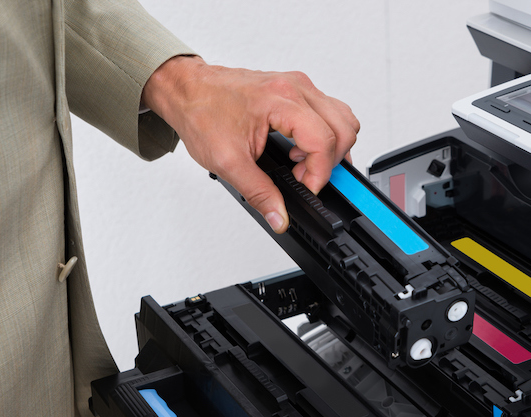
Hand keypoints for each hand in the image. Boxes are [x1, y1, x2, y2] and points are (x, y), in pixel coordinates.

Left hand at [141, 56, 359, 232]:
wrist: (187, 90)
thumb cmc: (201, 113)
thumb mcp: (227, 162)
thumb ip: (259, 193)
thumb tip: (279, 217)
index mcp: (281, 101)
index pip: (324, 140)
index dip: (319, 173)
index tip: (305, 187)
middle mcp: (295, 88)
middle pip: (343, 129)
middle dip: (329, 162)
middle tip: (303, 177)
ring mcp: (299, 86)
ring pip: (344, 118)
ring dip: (332, 147)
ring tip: (303, 163)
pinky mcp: (297, 89)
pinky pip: (331, 111)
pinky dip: (326, 134)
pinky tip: (302, 148)